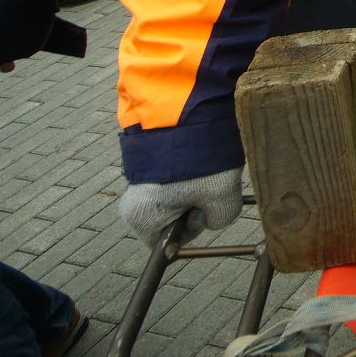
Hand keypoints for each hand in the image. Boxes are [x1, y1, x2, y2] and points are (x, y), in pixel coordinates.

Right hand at [118, 168, 242, 245]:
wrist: (186, 112)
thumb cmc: (201, 160)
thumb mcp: (222, 198)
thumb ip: (220, 219)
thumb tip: (211, 217)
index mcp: (142, 218)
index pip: (165, 244)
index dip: (191, 231)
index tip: (205, 212)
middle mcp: (133, 202)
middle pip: (171, 219)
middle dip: (195, 205)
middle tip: (208, 185)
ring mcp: (139, 182)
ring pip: (175, 197)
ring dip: (195, 187)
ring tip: (206, 168)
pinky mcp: (149, 164)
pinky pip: (172, 180)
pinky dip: (189, 173)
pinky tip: (201, 159)